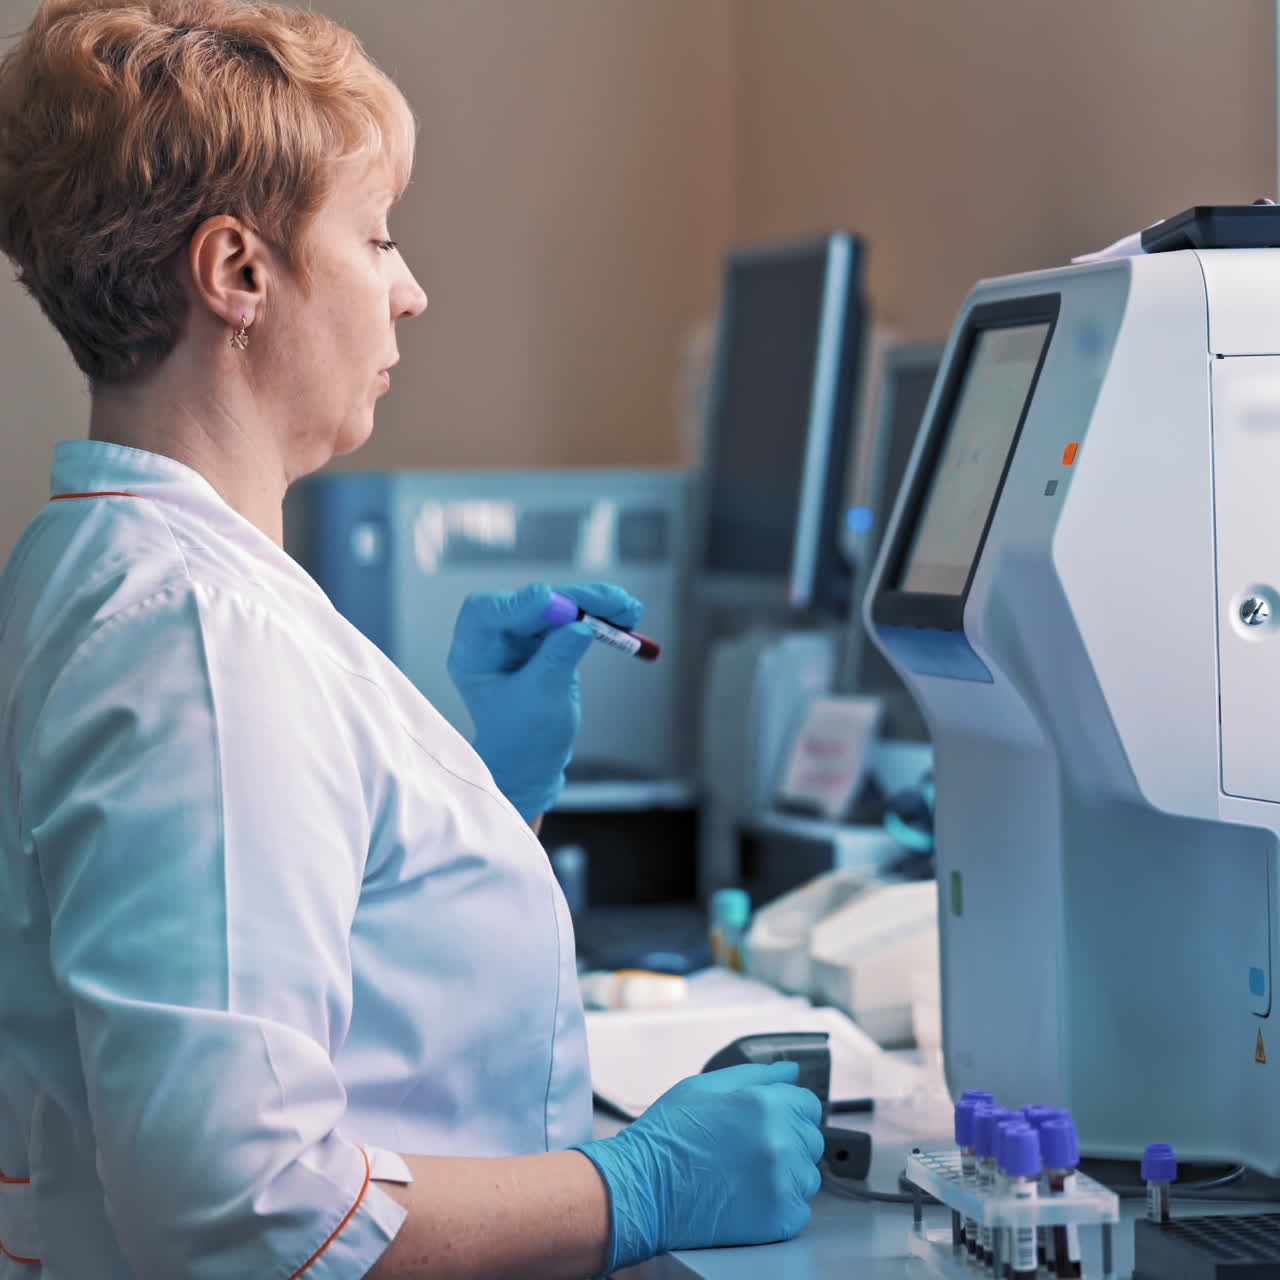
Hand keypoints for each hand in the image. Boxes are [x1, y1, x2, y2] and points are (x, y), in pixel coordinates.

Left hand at [445, 581, 642, 819]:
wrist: (532, 764)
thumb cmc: (524, 740)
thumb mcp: (541, 700)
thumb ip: (557, 660)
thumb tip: (580, 626)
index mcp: (475, 653)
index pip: (488, 613)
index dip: (521, 602)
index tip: (551, 600)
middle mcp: (495, 637)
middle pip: (533, 604)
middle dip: (575, 600)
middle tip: (613, 605)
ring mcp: (522, 636)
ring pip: (559, 607)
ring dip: (596, 605)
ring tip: (630, 611)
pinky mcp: (546, 639)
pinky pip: (574, 619)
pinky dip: (600, 617)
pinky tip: (627, 618)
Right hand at [572, 1061, 823, 1269]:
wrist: (644, 1188)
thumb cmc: (668, 1137)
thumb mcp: (705, 1086)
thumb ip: (755, 1075)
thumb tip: (789, 1070)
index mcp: (765, 1103)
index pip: (809, 1105)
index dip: (789, 1111)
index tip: (771, 1123)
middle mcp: (780, 1141)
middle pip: (811, 1140)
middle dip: (788, 1142)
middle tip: (749, 1151)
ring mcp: (782, 1182)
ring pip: (807, 1176)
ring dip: (786, 1175)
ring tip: (745, 1175)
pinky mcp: (779, 1218)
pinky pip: (799, 1209)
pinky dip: (779, 1206)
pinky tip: (748, 1197)